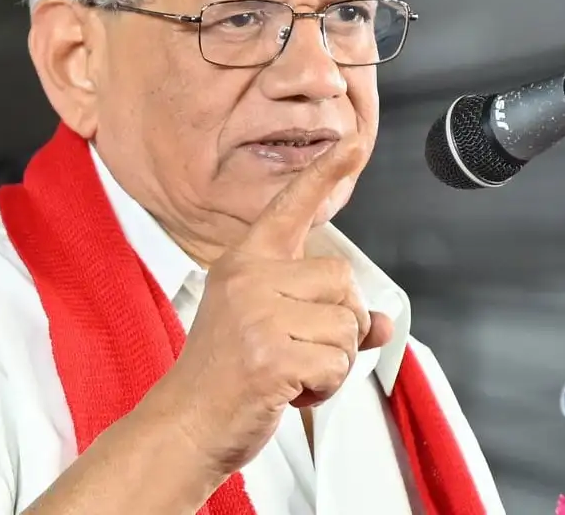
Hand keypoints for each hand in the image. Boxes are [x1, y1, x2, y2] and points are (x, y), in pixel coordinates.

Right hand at [151, 136, 395, 476]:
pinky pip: (337, 364)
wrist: (186, 423)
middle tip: (295, 349)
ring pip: (347, 325)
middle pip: (343, 280)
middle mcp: (250, 277)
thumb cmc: (224, 375)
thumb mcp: (270, 328)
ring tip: (289, 371)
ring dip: (332, 361)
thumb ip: (323, 314)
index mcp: (246, 261)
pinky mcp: (270, 354)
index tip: (354, 141)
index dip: (327, 172)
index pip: (292, 206)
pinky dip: (324, 388)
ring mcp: (258, 314)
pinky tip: (288, 390)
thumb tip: (379, 323)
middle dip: (338, 324)